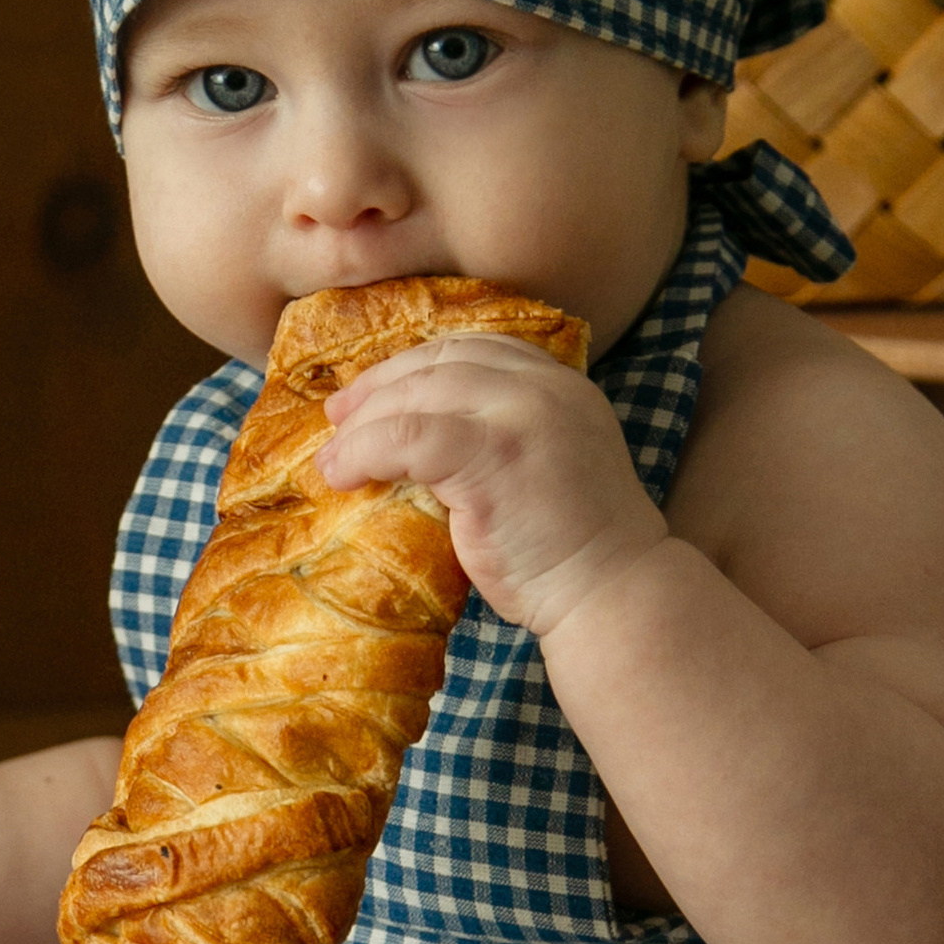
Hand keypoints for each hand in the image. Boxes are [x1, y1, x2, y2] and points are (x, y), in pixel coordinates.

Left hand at [319, 338, 666, 635]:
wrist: (611, 593)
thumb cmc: (570, 550)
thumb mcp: (544, 465)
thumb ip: (499, 435)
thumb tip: (414, 438)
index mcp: (559, 384)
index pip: (471, 350)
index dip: (412, 366)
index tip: (371, 396)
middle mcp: (544, 387)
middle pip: (440, 361)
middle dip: (379, 386)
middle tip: (337, 418)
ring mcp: (521, 416)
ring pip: (417, 394)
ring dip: (363, 425)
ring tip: (331, 459)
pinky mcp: (494, 455)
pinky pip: (407, 436)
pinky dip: (365, 452)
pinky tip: (345, 476)